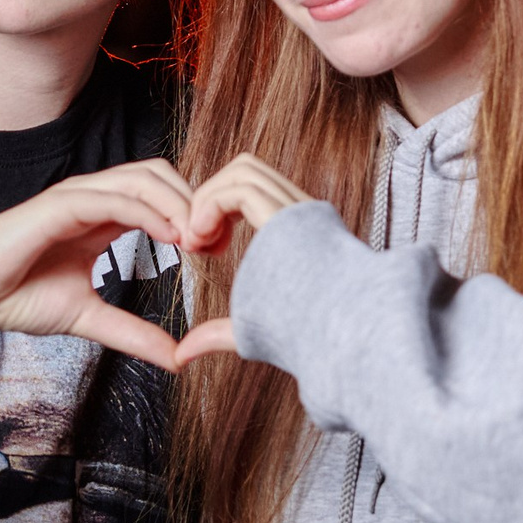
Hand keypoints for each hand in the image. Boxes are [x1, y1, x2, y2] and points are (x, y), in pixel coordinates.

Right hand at [0, 160, 196, 369]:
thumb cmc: (17, 299)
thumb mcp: (90, 319)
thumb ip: (133, 333)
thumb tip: (176, 358)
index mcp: (101, 216)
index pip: (160, 195)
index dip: (193, 214)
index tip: (218, 249)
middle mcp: (92, 198)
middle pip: (159, 175)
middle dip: (195, 200)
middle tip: (216, 240)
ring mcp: (74, 197)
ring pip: (141, 178)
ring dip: (178, 203)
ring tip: (199, 238)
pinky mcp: (57, 206)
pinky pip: (111, 197)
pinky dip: (146, 211)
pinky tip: (169, 235)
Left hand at [173, 154, 322, 366]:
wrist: (340, 338)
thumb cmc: (304, 339)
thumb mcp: (248, 328)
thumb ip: (215, 333)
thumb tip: (182, 354)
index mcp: (295, 227)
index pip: (251, 187)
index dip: (217, 207)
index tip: (201, 247)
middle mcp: (299, 210)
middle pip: (246, 168)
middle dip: (210, 195)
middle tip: (194, 241)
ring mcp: (297, 209)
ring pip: (243, 169)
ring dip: (207, 199)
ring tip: (196, 241)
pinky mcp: (290, 216)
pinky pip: (239, 189)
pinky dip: (209, 206)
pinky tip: (201, 239)